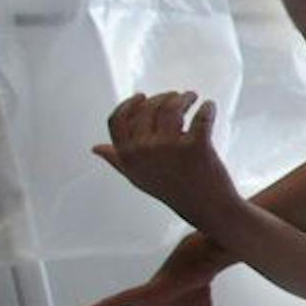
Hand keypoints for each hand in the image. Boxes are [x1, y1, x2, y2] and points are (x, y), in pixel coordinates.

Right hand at [93, 92, 239, 226]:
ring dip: (184, 98)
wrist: (208, 209)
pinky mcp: (197, 146)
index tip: (143, 96)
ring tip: (191, 97)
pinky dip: (207, 108)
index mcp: (128, 155)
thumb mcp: (138, 177)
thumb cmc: (172, 191)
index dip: (129, 104)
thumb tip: (96, 148)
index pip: (117, 120)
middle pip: (147, 109)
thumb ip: (118, 160)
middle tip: (178, 96)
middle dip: (163, 97)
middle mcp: (144, 150)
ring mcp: (170, 147)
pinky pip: (201, 117)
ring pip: (172, 107)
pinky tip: (209, 106)